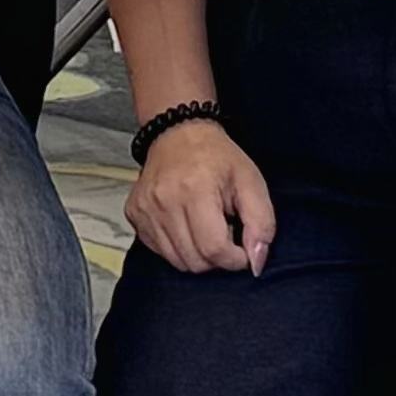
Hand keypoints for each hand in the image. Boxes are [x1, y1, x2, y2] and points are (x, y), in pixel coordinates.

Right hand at [127, 114, 274, 274]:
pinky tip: (186, 225)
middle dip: (217, 256)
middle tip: (223, 230)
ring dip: (197, 254)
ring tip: (205, 227)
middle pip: (195, 261)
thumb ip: (261, 224)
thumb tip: (255, 262)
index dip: (235, 258)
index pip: (214, 249)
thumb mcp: (251, 182)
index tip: (241, 247)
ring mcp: (145, 209)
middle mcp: (164, 201)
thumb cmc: (217, 157)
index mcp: (195, 190)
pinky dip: (177, 247)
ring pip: (177, 261)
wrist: (179, 133)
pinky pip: (160, 252)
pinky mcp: (134, 213)